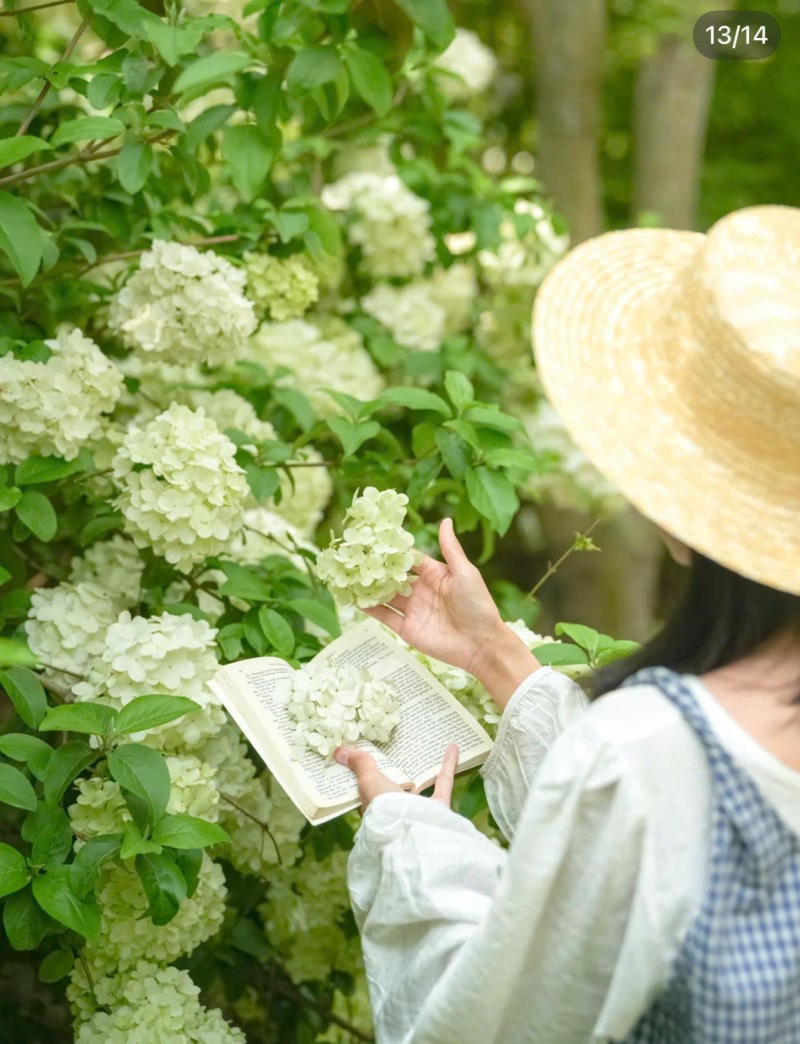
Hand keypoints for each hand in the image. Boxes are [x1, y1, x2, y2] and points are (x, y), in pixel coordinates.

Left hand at [334, 743, 459, 812]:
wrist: (414, 835)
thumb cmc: (385, 810)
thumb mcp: (368, 783)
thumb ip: (360, 765)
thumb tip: (338, 750)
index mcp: (374, 809)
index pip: (367, 792)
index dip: (365, 776)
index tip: (365, 758)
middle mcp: (395, 812)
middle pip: (395, 789)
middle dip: (395, 773)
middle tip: (395, 750)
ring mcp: (418, 811)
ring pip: (420, 787)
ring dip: (423, 770)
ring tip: (424, 750)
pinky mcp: (439, 807)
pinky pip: (443, 782)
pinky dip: (448, 764)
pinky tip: (453, 747)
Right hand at [366, 517, 505, 676]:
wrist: (481, 644)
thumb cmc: (478, 605)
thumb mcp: (464, 572)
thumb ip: (450, 548)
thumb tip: (445, 520)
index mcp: (434, 574)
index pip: (408, 559)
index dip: (392, 550)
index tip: (372, 538)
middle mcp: (420, 590)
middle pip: (393, 577)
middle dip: (375, 568)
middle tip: (353, 556)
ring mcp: (412, 610)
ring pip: (385, 595)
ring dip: (369, 587)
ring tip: (347, 576)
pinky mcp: (407, 629)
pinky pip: (384, 616)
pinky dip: (369, 608)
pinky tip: (354, 599)